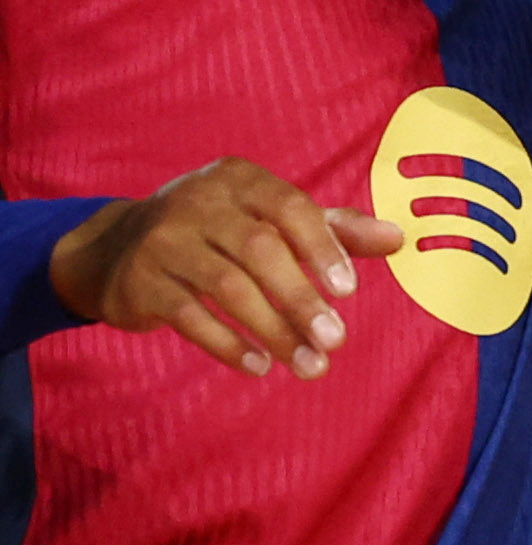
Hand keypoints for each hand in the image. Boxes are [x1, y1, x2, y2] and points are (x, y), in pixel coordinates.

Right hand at [53, 161, 403, 380]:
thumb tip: (399, 237)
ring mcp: (163, 241)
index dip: (322, 247)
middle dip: (301, 301)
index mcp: (240, 179)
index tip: (349, 292)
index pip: (290, 207)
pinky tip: (259, 366)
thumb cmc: (220, 231)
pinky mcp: (140, 282)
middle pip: (260, 251)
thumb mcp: (272, 219)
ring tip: (308, 365)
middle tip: (335, 342)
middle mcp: (198, 202)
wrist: (118, 249)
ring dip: (273, 331)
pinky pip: (189, 317)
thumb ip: (335, 228)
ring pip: (227, 288)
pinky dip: (227, 344)